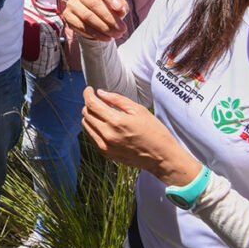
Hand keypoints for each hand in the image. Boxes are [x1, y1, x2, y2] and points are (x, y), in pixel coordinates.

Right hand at [62, 0, 128, 41]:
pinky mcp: (67, 16)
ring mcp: (72, 4)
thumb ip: (121, 5)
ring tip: (116, 35)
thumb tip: (121, 10)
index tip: (121, 10)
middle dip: (110, 18)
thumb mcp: (116, 4)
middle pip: (94, 4)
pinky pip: (81, 26)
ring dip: (104, 28)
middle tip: (122, 29)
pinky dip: (95, 34)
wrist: (91, 17)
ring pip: (88, 17)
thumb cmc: (106, 7)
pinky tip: (106, 38)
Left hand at [82, 87, 201, 186]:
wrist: (162, 157)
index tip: (89, 89)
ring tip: (102, 113)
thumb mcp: (139, 110)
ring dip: (90, 116)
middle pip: (86, 114)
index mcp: (116, 122)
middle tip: (99, 101)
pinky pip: (92, 137)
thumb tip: (101, 93)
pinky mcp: (106, 154)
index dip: (87, 94)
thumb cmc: (154, 132)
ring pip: (86, 125)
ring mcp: (106, 146)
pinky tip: (105, 125)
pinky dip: (94, 128)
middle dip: (89, 104)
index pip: (91, 104)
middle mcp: (108, 135)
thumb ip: (117, 99)